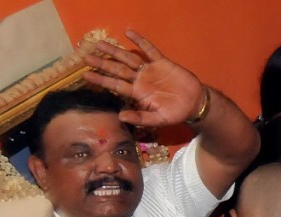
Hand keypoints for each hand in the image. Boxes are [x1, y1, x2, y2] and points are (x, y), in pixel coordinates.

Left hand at [84, 30, 205, 127]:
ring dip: (115, 51)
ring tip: (100, 43)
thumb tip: (121, 117)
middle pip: (117, 69)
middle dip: (102, 63)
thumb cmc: (177, 113)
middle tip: (85, 55)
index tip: (85, 74)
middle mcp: (140, 80)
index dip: (101, 79)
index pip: (115, 84)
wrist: (195, 103)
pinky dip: (140, 41)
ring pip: (129, 58)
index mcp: (138, 93)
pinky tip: (129, 33)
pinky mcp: (162, 62)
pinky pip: (149, 50)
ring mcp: (150, 70)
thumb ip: (141, 118)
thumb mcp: (159, 120)